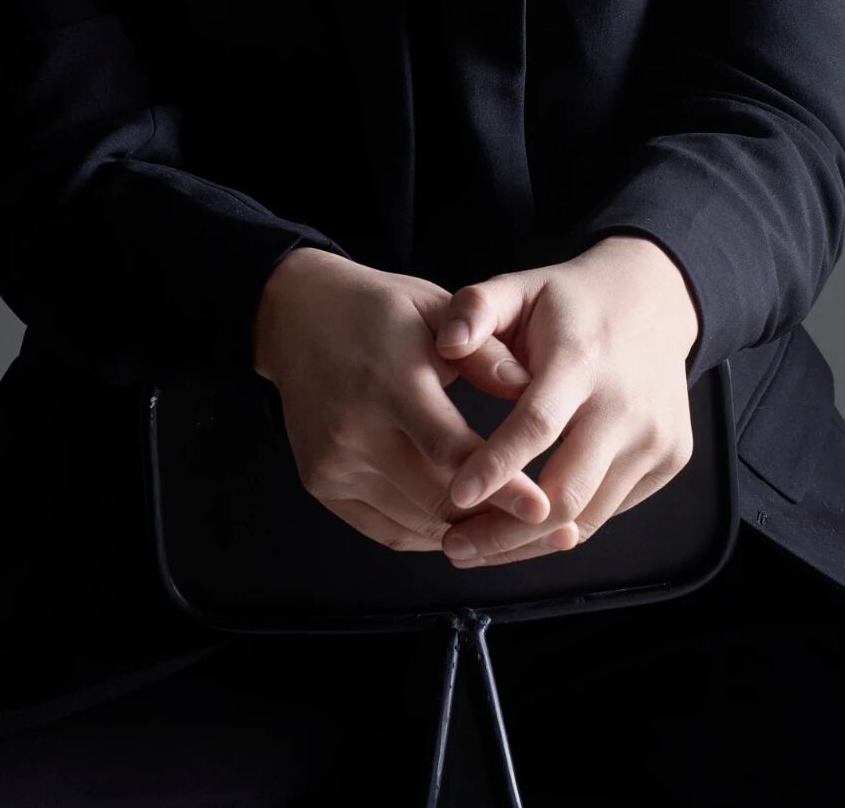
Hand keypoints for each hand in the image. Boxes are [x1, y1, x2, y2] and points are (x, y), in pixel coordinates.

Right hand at [253, 249, 553, 551]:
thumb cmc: (378, 309)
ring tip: (517, 532)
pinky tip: (465, 525)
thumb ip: (485, 354)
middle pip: (436, 499)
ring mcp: (334, 462)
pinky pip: (388, 530)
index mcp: (390, 381)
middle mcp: (356, 429)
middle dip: (497, 521)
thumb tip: (531, 390)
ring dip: (468, 534)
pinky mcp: (321, 483)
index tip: (543, 508)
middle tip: (549, 529)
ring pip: (416, 523)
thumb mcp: (436, 309)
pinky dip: (430, 534)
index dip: (501, 486)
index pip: (452, 451)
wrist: (296, 315)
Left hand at [432, 235, 698, 569]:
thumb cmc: (569, 301)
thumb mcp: (519, 287)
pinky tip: (524, 527)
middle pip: (565, 491)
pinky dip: (565, 527)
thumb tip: (445, 344)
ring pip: (587, 516)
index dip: (495, 464)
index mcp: (582, 359)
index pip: (537, 424)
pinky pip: (609, 510)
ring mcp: (655, 437)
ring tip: (478, 545)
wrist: (655, 300)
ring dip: (530, 542)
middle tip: (454, 546)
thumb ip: (474, 308)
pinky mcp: (671, 459)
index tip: (456, 496)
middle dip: (505, 530)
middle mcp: (626, 404)